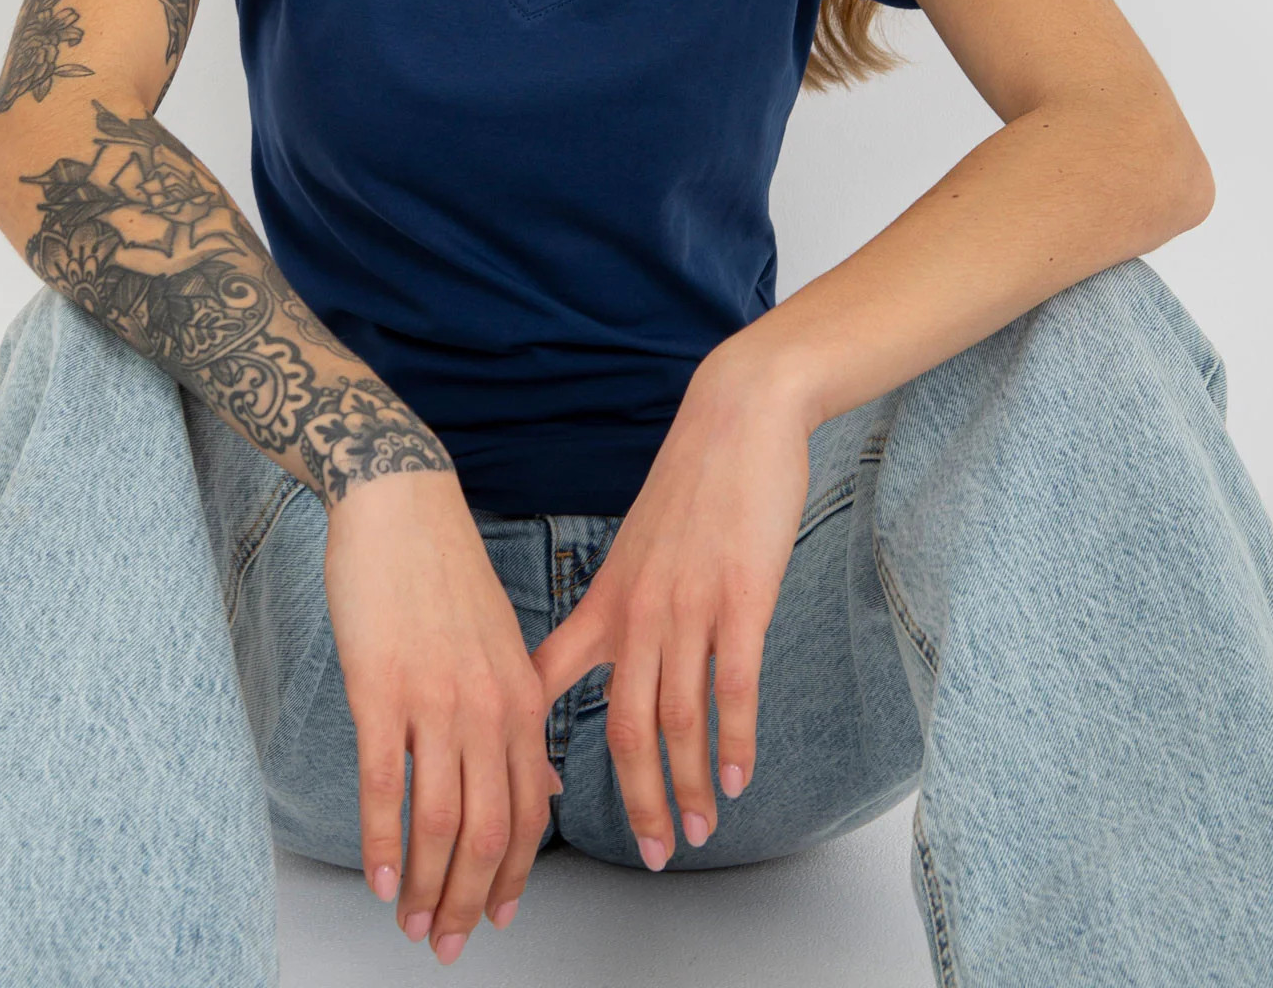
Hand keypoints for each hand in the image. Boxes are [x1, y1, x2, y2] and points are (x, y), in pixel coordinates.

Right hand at [322, 472, 561, 962]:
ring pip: (440, 820)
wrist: (402, 505)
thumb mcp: (502, 645)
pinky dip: (383, 842)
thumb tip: (541, 786)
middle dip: (472, 900)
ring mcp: (435, 699)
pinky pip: (384, 784)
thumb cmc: (445, 574)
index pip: (530, 810)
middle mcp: (489, 705)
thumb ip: (521, 719)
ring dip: (428, 886)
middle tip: (448, 944)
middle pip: (490, 831)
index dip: (516, 875)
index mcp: (522, 696)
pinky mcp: (381, 689)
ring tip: (413, 924)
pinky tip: (381, 878)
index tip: (499, 917)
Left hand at [527, 346, 812, 867]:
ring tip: (697, 832)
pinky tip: (740, 778)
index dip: (534, 751)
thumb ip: (625, 603)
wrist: (737, 416)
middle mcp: (638, 611)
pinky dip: (735, 741)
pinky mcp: (741, 597)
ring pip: (677, 719)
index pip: (548, 686)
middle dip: (634, 801)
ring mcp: (688, 606)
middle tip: (649, 856)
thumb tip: (617, 654)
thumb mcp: (638, 545)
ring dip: (689, 786)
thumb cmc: (694, 483)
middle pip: (622, 729)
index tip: (531, 798)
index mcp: (606, 600)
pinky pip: (733, 686)